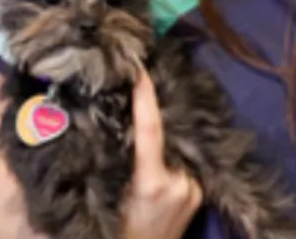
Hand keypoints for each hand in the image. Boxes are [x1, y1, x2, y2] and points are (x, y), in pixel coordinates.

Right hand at [122, 69, 202, 238]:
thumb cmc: (116, 234)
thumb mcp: (106, 203)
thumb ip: (106, 169)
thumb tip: (96, 136)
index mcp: (152, 184)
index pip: (150, 130)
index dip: (146, 98)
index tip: (140, 72)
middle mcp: (179, 182)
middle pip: (164, 137)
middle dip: (152, 119)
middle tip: (138, 96)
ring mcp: (193, 188)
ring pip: (174, 151)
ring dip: (161, 144)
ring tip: (142, 144)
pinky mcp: (199, 194)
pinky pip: (182, 164)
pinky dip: (170, 159)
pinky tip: (158, 163)